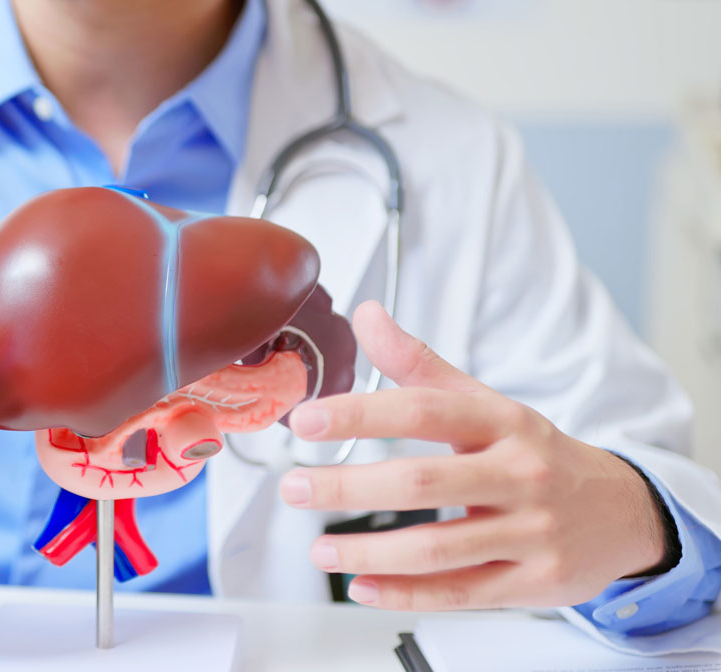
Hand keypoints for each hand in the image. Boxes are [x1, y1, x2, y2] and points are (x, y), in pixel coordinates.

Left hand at [280, 301, 668, 610]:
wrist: (623, 512)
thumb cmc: (537, 454)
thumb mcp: (485, 404)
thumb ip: (419, 365)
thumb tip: (367, 315)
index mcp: (503, 422)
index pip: (424, 411)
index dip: (360, 414)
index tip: (306, 421)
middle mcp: (519, 474)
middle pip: (421, 482)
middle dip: (348, 487)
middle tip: (295, 487)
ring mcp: (530, 532)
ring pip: (438, 547)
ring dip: (368, 551)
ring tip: (319, 549)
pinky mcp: (534, 582)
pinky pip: (461, 593)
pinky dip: (406, 594)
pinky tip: (364, 587)